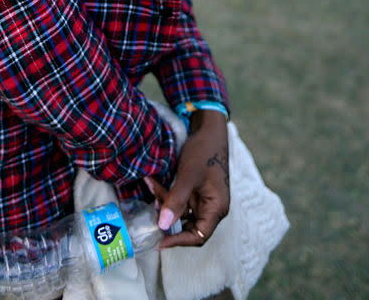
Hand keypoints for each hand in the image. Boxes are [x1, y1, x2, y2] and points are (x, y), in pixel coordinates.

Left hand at [145, 109, 228, 247]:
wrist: (208, 128)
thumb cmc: (204, 151)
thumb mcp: (188, 176)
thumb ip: (176, 201)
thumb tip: (163, 225)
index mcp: (217, 208)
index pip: (198, 236)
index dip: (178, 241)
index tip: (159, 241)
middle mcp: (212, 207)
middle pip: (188, 225)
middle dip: (168, 216)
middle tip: (152, 205)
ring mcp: (204, 198)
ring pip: (180, 211)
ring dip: (165, 201)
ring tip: (152, 185)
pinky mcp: (196, 190)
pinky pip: (179, 199)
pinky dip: (167, 193)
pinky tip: (154, 182)